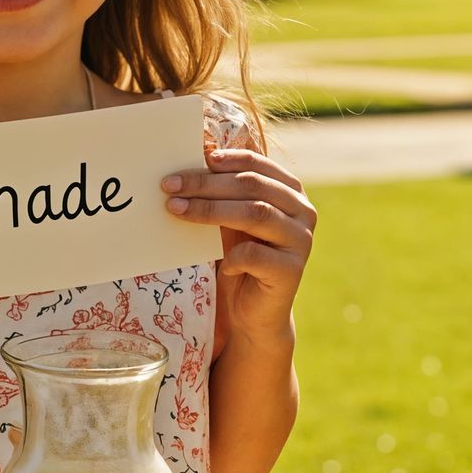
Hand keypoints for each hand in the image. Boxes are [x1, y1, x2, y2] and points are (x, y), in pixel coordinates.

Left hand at [162, 147, 315, 344]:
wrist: (253, 313)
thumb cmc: (238, 260)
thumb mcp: (228, 223)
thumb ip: (219, 197)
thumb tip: (186, 169)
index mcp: (290, 192)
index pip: (258, 165)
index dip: (227, 159)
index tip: (195, 159)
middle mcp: (302, 212)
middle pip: (252, 186)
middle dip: (206, 184)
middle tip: (169, 186)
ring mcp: (301, 240)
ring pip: (255, 213)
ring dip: (210, 210)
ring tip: (176, 210)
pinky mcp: (292, 270)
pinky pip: (255, 255)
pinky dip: (232, 256)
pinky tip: (222, 264)